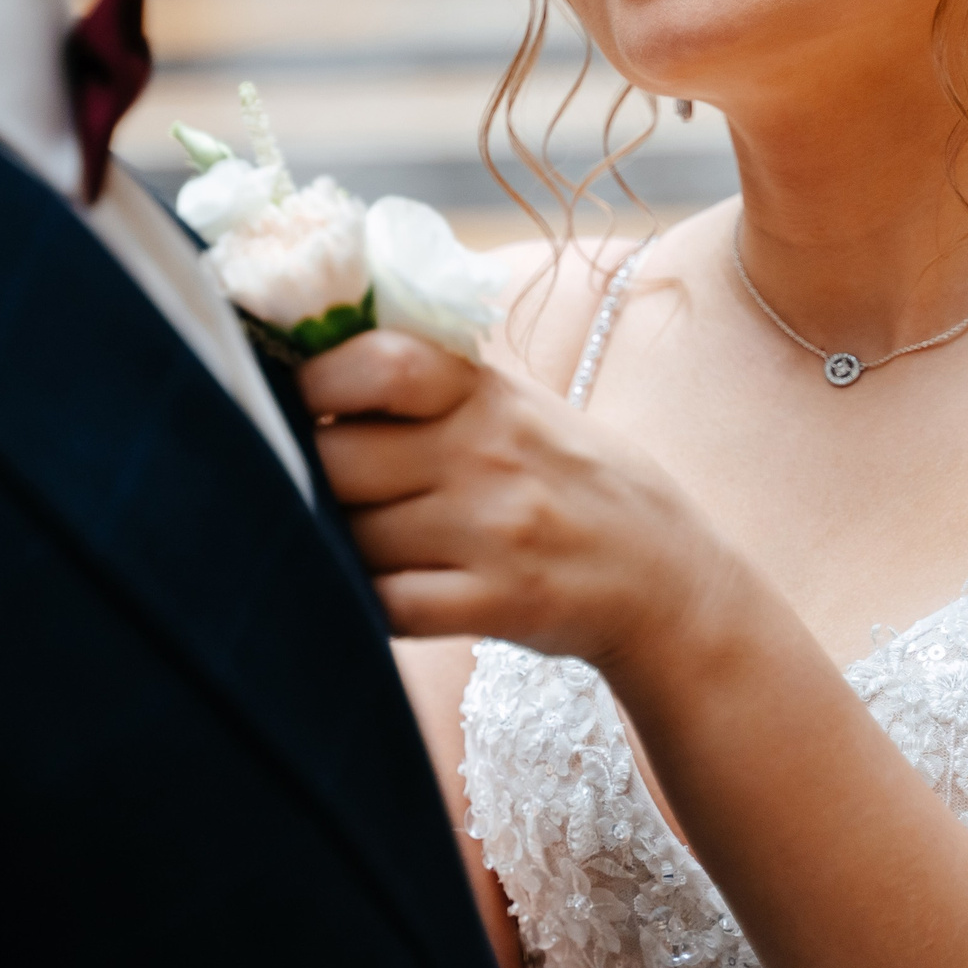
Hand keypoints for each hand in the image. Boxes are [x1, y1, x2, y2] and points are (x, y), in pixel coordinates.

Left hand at [301, 330, 745, 677]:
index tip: (300, 404)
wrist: (668, 576)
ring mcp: (494, 530)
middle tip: (315, 488)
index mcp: (486, 392)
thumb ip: (432, 389)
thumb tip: (308, 369)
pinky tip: (376, 594)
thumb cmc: (574, 482)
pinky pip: (387, 605)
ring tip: (354, 545)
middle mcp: (487, 453)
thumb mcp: (518, 407)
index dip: (315, 382)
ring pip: (352, 536)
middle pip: (337, 457)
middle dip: (309, 475)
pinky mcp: (500, 602)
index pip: (377, 362)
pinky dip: (364, 603)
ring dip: (334, 546)